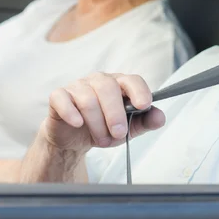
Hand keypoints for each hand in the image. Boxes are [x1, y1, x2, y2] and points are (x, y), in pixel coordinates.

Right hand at [42, 72, 165, 152]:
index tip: (144, 105)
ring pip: (88, 98)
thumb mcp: (128, 128)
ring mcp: (78, 86)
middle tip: (118, 133)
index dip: (139, 91)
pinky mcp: (59, 96)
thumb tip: (160, 117)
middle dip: (115, 113)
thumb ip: (144, 122)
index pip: (132, 80)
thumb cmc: (103, 127)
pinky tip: (78, 124)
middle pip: (108, 87)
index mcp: (119, 84)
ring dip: (97, 123)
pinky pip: (62, 99)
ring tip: (101, 139)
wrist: (75, 138)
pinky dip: (71, 113)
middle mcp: (99, 80)